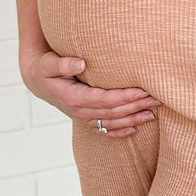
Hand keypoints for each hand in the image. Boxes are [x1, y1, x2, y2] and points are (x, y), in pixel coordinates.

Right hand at [20, 50, 158, 138]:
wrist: (38, 81)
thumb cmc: (45, 68)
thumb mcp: (48, 64)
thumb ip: (63, 64)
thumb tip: (82, 63)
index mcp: (73, 98)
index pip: (105, 100)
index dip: (125, 96)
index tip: (143, 90)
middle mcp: (80, 111)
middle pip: (114, 112)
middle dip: (136, 106)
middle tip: (157, 99)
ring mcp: (83, 118)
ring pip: (112, 123)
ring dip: (133, 120)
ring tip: (153, 114)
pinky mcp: (86, 120)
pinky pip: (105, 130)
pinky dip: (120, 132)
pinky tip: (135, 130)